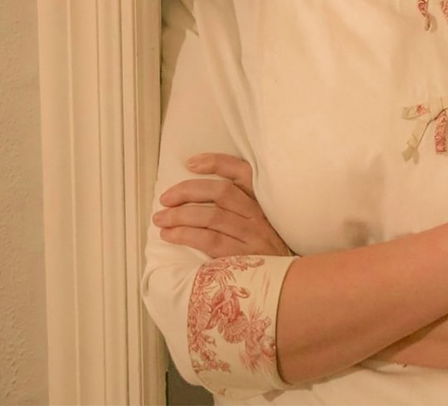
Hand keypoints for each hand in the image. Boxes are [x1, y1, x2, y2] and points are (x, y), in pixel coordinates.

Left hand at [153, 152, 292, 258]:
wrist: (287, 286)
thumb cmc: (266, 254)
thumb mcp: (261, 225)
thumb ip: (240, 209)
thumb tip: (197, 198)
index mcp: (262, 202)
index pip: (243, 172)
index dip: (217, 163)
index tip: (190, 163)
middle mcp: (258, 215)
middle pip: (221, 192)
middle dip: (188, 191)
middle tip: (165, 198)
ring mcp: (252, 235)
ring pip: (212, 216)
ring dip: (180, 216)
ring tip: (160, 219)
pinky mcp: (242, 257)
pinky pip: (209, 240)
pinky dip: (186, 235)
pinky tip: (170, 235)